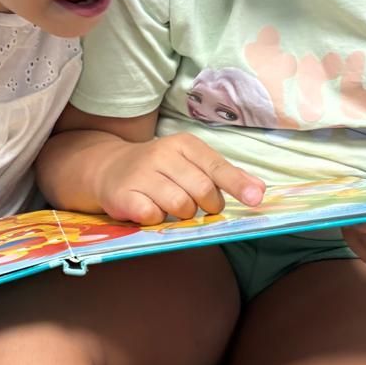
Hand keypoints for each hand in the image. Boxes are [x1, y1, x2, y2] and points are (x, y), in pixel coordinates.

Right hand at [96, 134, 264, 224]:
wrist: (107, 168)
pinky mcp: (123, 195)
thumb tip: (259, 190)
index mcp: (183, 144)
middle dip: (208, 206)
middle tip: (199, 207)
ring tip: (171, 208)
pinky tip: (150, 211)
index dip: (237, 184)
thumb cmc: (158, 169)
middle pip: (202, 190)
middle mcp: (162, 154)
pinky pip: (153, 216)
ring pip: (180, 205)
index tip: (255, 198)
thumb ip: (224, 175)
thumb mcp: (190, 162)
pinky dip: (158, 220)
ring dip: (183, 215)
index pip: (216, 166)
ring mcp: (141, 174)